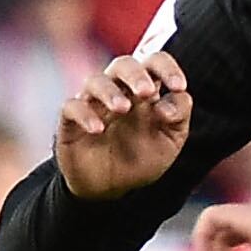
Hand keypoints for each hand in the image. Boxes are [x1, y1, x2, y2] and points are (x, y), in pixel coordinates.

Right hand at [54, 48, 196, 201]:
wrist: (112, 188)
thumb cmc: (141, 157)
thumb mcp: (170, 141)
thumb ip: (179, 116)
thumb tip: (176, 98)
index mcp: (145, 91)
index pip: (154, 63)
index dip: (167, 67)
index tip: (179, 86)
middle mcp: (118, 91)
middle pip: (123, 64)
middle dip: (135, 74)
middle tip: (147, 92)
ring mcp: (93, 104)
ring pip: (95, 81)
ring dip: (110, 92)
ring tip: (123, 108)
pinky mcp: (71, 121)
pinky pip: (72, 107)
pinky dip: (84, 114)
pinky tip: (98, 129)